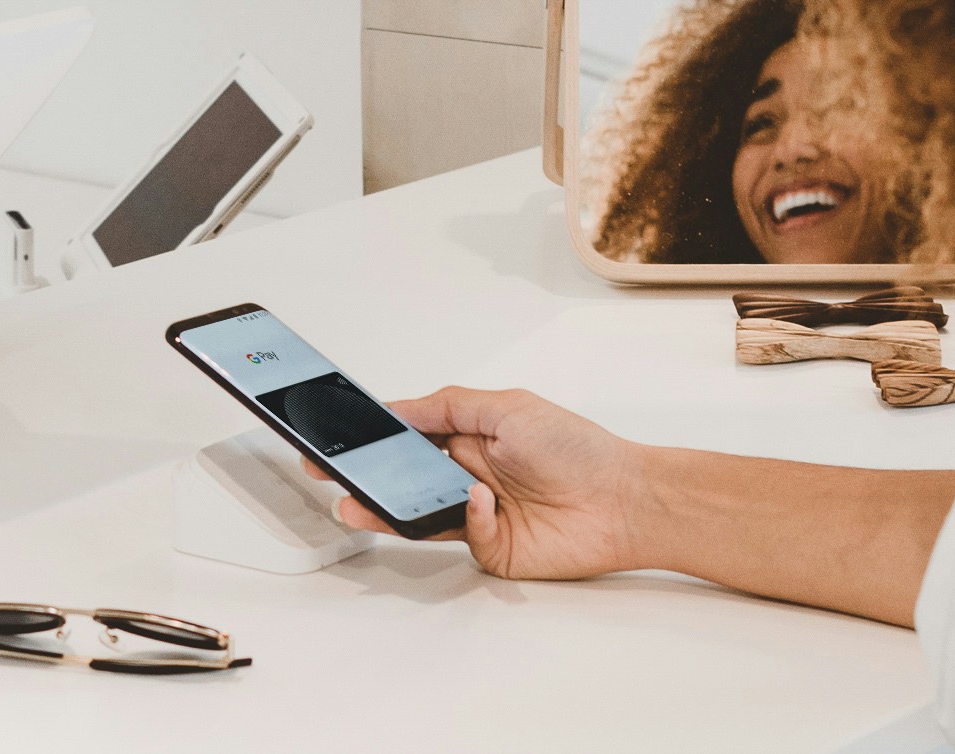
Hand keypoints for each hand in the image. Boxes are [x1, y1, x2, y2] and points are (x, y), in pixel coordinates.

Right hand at [331, 386, 660, 578]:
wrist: (624, 501)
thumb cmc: (578, 448)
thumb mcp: (508, 407)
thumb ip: (448, 405)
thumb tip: (400, 406)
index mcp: (470, 437)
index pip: (410, 436)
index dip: (375, 438)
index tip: (338, 436)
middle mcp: (469, 475)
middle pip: (405, 478)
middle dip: (367, 476)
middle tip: (329, 473)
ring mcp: (478, 514)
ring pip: (419, 513)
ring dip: (387, 509)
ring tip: (355, 503)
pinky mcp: (491, 548)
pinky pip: (460, 534)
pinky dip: (465, 517)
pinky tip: (481, 500)